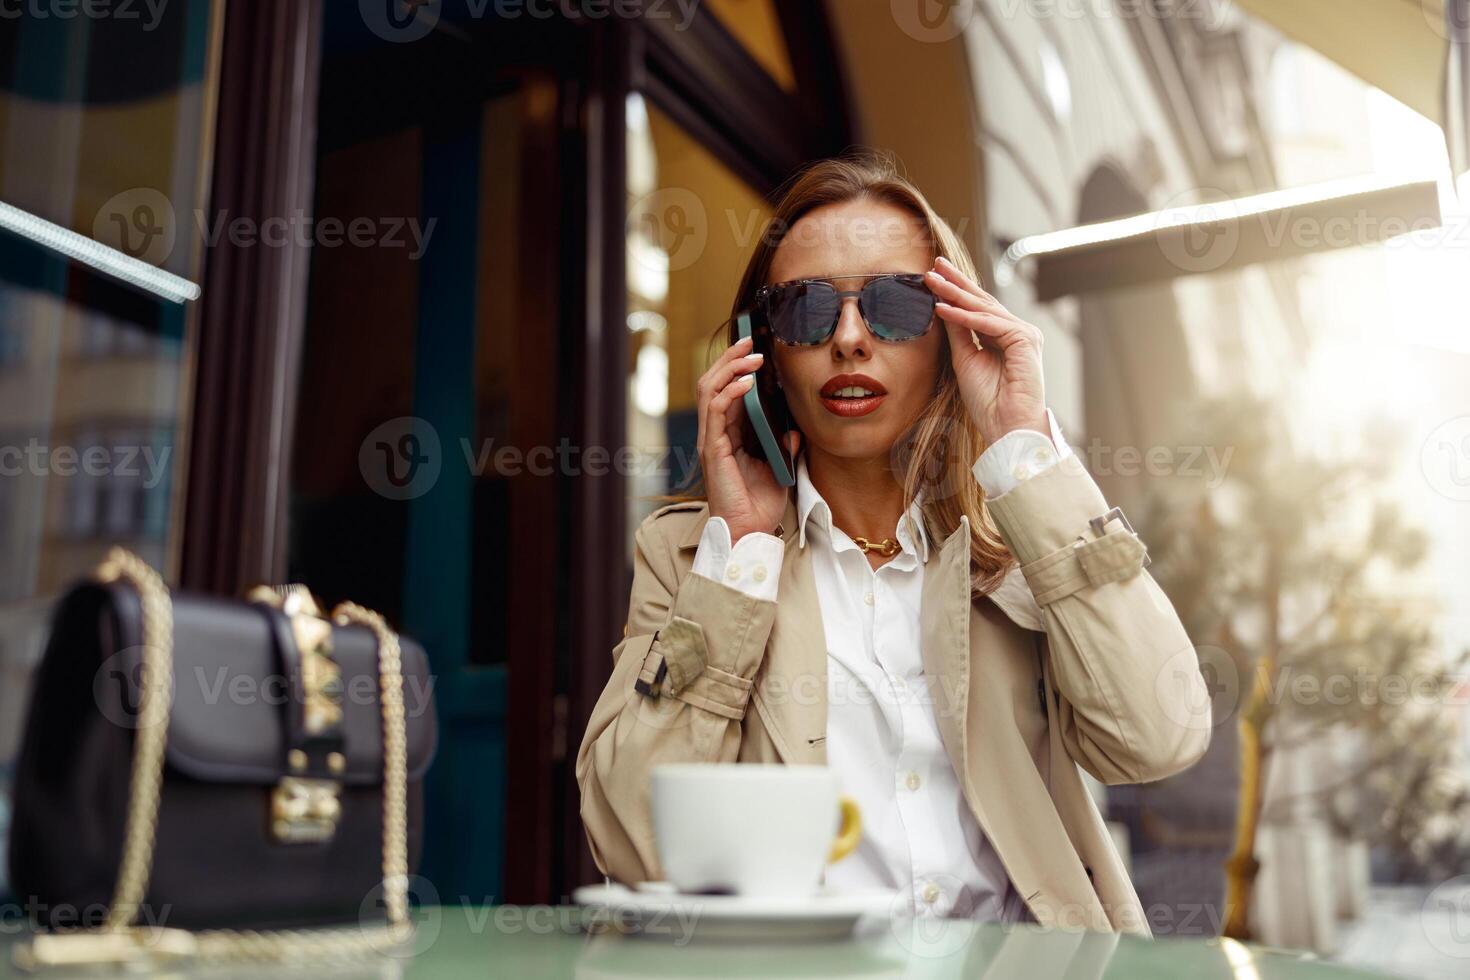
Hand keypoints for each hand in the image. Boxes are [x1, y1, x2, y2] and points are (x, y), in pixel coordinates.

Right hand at [696, 335, 799, 542]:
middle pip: (712, 382)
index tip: (756, 347)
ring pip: (709, 390)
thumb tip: (797, 429)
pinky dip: (730, 392)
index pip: (726, 390)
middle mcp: (716, 433)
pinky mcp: (713, 449)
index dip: (737, 366)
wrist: (750, 532)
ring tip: (751, 356)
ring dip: (730, 368)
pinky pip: (716, 412)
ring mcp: (712, 440)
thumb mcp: (781, 467)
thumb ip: (785, 446)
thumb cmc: (760, 504)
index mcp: (729, 434)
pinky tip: (748, 383)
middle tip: (750, 339)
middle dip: (730, 357)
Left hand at [925, 255, 1047, 446]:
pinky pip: (988, 323)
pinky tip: (942, 307)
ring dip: (955, 292)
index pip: (977, 308)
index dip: (955, 291)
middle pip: (981, 301)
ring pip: (983, 308)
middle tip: (935, 263)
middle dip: (956, 281)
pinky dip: (963, 316)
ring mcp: (1023, 333)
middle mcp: (1016, 332)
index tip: (933, 276)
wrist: (1007, 427)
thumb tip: (943, 306)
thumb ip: (958, 333)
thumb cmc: (988, 402)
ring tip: (931, 280)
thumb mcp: (965, 360)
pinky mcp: (1024, 339)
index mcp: (1004, 338)